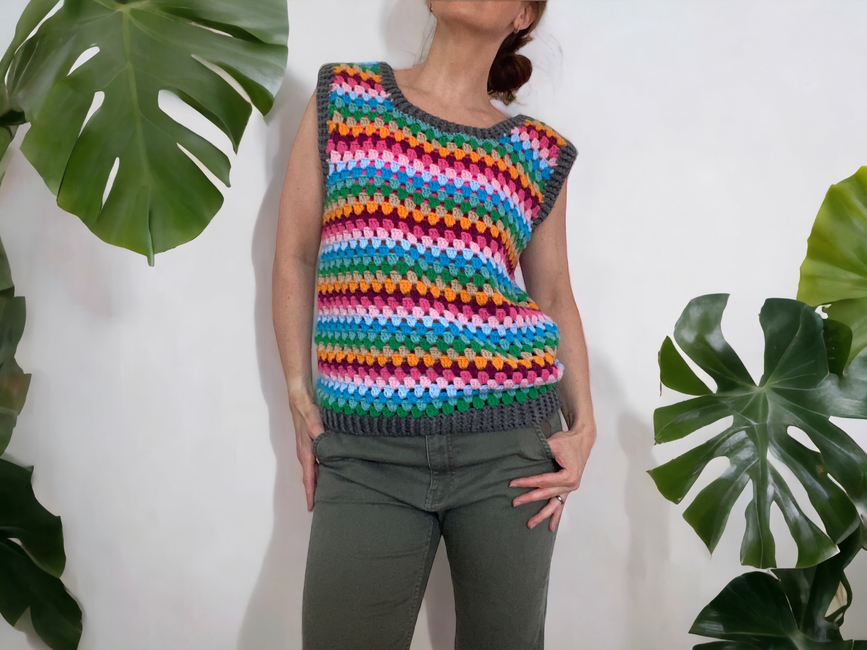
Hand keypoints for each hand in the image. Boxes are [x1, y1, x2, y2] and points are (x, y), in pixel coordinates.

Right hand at [289, 395, 325, 511]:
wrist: (299, 399)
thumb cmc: (306, 409)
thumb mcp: (313, 419)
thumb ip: (317, 430)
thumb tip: (321, 441)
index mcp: (306, 451)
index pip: (308, 477)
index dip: (310, 492)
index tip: (311, 507)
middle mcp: (304, 454)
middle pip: (310, 478)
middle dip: (314, 492)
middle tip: (324, 506)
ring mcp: (306, 450)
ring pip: (313, 471)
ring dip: (318, 482)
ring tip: (327, 494)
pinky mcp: (310, 445)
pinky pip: (315, 463)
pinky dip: (320, 472)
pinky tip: (329, 473)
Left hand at [509, 421, 596, 530]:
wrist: (582, 439)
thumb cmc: (568, 441)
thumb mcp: (554, 443)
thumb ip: (541, 450)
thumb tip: (524, 455)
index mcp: (568, 476)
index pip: (543, 481)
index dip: (527, 482)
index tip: (513, 484)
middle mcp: (570, 485)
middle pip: (546, 494)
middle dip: (529, 499)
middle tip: (515, 503)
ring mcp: (570, 489)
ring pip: (554, 505)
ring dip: (543, 515)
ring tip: (530, 524)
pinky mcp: (568, 488)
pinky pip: (561, 504)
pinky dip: (556, 515)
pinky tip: (550, 526)